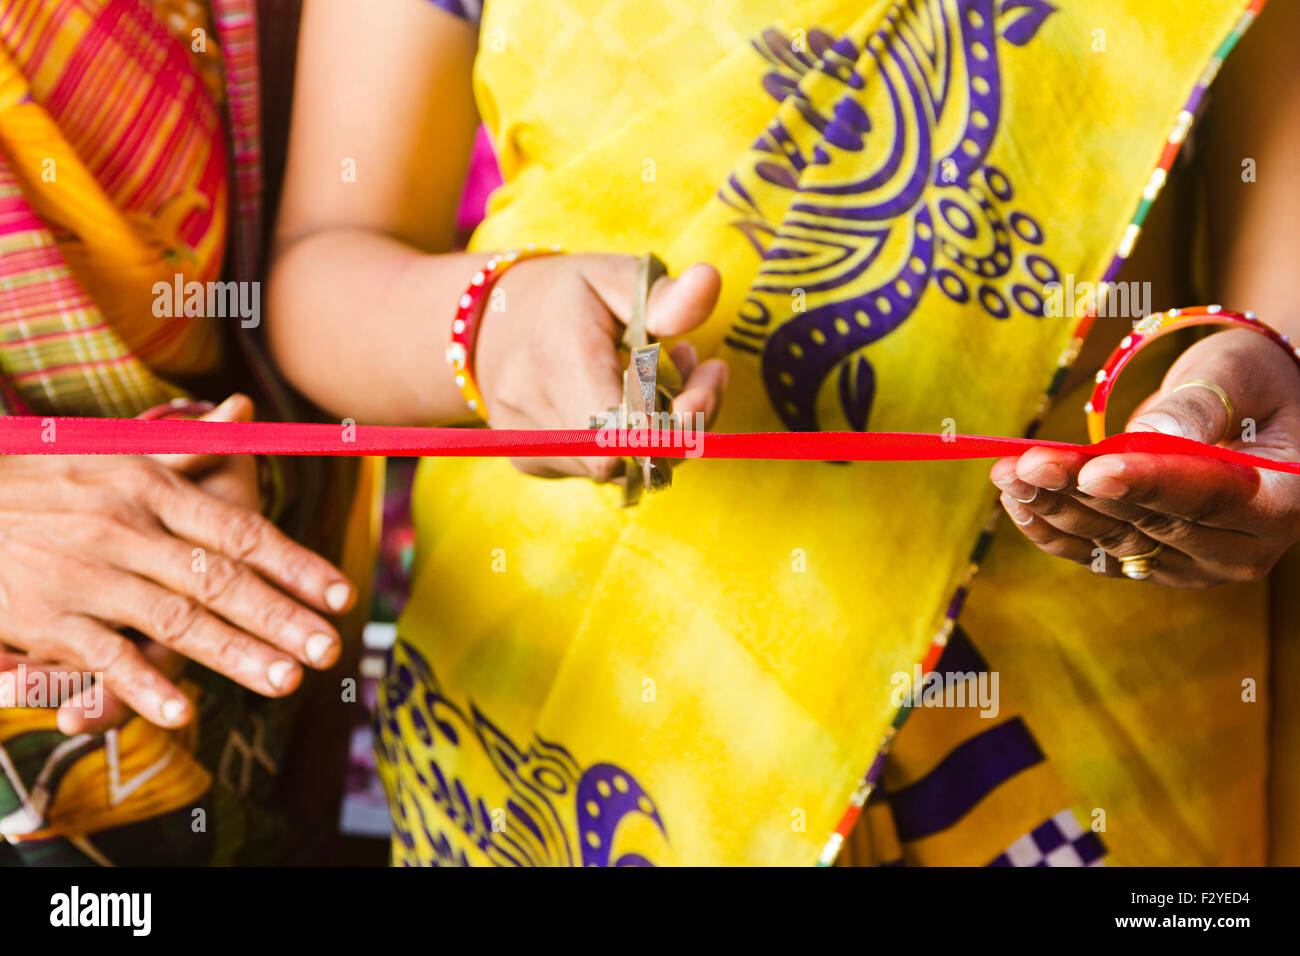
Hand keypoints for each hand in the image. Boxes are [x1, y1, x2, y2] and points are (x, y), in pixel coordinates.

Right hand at [0, 395, 355, 731]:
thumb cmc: (50, 480)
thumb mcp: (117, 454)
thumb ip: (188, 446)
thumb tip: (246, 409)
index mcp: (152, 490)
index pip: (240, 533)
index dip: (295, 565)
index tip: (342, 595)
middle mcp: (127, 530)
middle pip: (219, 580)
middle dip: (279, 617)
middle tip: (329, 650)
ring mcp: (88, 575)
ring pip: (174, 620)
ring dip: (232, 653)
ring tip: (285, 681)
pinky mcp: (48, 616)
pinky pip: (104, 655)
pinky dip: (140, 684)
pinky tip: (182, 710)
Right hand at [473, 253, 728, 478]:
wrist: (488, 321)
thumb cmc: (564, 295)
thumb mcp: (615, 277)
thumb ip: (664, 294)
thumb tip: (710, 280)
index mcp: (558, 357)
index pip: (626, 431)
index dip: (680, 421)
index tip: (710, 373)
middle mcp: (533, 408)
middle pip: (630, 457)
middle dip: (680, 424)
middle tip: (694, 368)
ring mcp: (527, 442)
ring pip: (619, 469)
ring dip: (655, 433)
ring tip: (656, 377)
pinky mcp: (529, 461)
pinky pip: (596, 470)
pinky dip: (623, 445)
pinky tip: (622, 403)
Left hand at [991, 328, 1299, 587]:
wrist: (1242, 412)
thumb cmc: (1245, 383)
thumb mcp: (1233, 375)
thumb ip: (1196, 407)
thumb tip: (1152, 436)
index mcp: (1286, 499)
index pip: (1212, 496)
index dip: (1150, 484)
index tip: (1094, 471)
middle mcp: (1244, 548)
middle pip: (1153, 522)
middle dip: (1082, 491)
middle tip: (1026, 463)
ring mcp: (1196, 565)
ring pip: (1115, 540)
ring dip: (1054, 508)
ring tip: (1007, 473)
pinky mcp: (1153, 566)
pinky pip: (1096, 554)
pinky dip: (1052, 529)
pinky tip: (1015, 500)